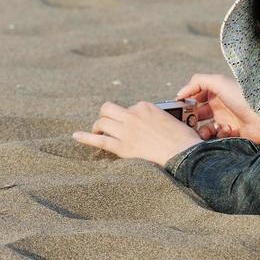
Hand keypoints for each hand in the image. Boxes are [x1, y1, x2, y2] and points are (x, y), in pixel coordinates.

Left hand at [72, 101, 202, 166]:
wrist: (184, 153)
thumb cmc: (182, 138)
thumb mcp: (171, 119)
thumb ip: (157, 118)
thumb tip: (153, 123)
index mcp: (146, 106)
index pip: (128, 107)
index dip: (128, 117)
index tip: (132, 125)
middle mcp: (133, 115)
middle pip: (108, 109)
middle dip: (105, 115)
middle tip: (107, 124)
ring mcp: (126, 131)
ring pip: (101, 122)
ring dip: (98, 127)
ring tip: (98, 132)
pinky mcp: (122, 147)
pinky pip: (98, 140)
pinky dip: (85, 137)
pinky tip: (75, 136)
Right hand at [176, 73, 259, 145]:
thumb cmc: (243, 97)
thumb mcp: (219, 82)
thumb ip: (198, 82)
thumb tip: (180, 93)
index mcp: (216, 93)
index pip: (195, 98)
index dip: (187, 103)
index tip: (178, 108)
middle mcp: (220, 106)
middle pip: (197, 115)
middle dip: (191, 120)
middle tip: (188, 124)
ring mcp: (225, 121)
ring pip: (204, 129)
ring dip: (203, 130)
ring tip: (206, 131)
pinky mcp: (231, 134)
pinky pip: (216, 138)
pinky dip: (218, 136)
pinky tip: (226, 131)